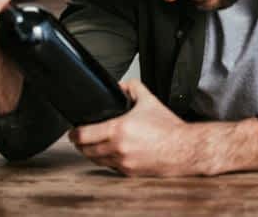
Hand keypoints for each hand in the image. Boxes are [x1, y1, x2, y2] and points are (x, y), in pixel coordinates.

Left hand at [69, 80, 257, 176]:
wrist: (184, 148)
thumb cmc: (168, 128)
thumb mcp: (150, 101)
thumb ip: (133, 88)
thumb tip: (121, 85)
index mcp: (119, 129)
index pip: (85, 134)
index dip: (75, 133)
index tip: (73, 131)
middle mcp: (118, 148)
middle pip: (86, 149)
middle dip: (80, 144)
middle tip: (79, 138)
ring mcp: (122, 162)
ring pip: (96, 160)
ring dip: (91, 153)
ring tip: (91, 146)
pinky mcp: (128, 172)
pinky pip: (109, 167)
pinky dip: (106, 160)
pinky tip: (109, 153)